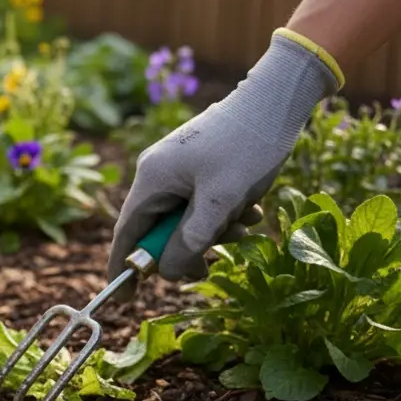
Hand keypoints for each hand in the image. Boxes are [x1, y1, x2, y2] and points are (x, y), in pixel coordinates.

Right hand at [107, 30, 340, 300]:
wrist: (277, 101)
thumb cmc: (248, 147)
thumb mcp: (221, 202)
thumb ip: (190, 241)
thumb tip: (166, 273)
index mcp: (152, 179)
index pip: (127, 233)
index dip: (123, 268)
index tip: (124, 299)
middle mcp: (158, 173)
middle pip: (160, 229)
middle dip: (189, 246)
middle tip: (214, 261)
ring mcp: (178, 168)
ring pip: (186, 219)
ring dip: (214, 230)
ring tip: (246, 222)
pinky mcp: (199, 165)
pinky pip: (202, 203)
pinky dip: (224, 214)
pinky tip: (251, 207)